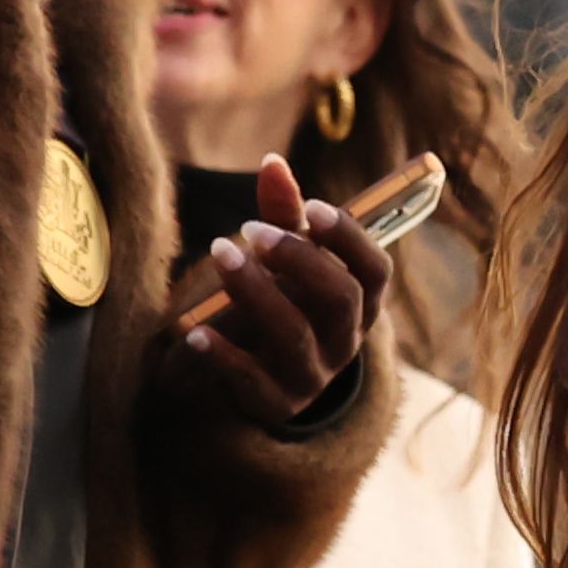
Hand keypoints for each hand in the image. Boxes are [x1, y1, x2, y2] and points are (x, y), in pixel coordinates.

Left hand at [169, 156, 391, 426]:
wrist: (257, 378)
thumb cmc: (282, 302)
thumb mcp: (288, 262)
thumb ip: (284, 216)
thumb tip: (273, 163)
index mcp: (361, 304)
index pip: (376, 271)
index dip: (349, 239)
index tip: (312, 207)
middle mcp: (345, 342)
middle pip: (340, 299)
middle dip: (297, 259)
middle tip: (250, 230)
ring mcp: (313, 376)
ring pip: (294, 334)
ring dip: (256, 291)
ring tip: (220, 255)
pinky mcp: (274, 404)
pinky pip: (250, 380)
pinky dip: (221, 354)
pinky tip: (191, 331)